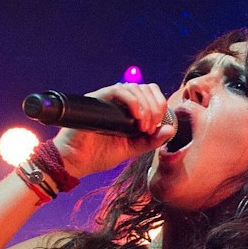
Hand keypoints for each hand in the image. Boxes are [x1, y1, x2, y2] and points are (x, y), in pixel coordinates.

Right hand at [50, 82, 174, 178]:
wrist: (77, 161)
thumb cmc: (100, 155)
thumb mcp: (132, 149)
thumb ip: (151, 141)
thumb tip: (170, 129)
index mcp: (128, 109)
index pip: (150, 93)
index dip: (159, 105)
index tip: (158, 126)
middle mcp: (119, 100)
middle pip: (145, 88)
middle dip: (155, 107)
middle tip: (151, 127)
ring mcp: (108, 98)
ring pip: (134, 87)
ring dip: (145, 105)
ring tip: (144, 126)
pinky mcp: (97, 99)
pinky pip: (117, 90)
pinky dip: (132, 101)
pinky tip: (136, 116)